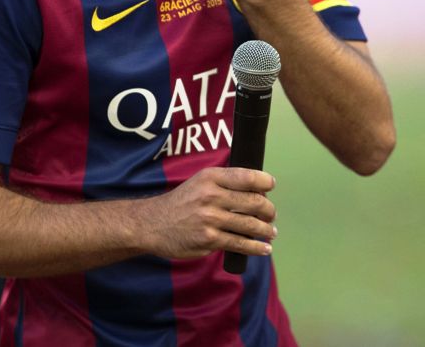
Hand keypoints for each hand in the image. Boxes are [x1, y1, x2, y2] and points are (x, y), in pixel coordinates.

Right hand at [144, 167, 277, 258]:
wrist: (153, 224)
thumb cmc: (182, 202)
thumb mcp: (200, 182)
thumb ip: (225, 183)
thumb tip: (258, 190)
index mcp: (211, 177)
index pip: (246, 176)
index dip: (264, 181)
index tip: (271, 185)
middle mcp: (211, 195)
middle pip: (253, 201)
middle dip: (268, 209)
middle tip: (271, 214)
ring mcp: (210, 219)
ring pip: (250, 224)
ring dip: (266, 230)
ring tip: (271, 232)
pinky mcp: (209, 239)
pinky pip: (240, 243)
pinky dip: (256, 247)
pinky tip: (265, 249)